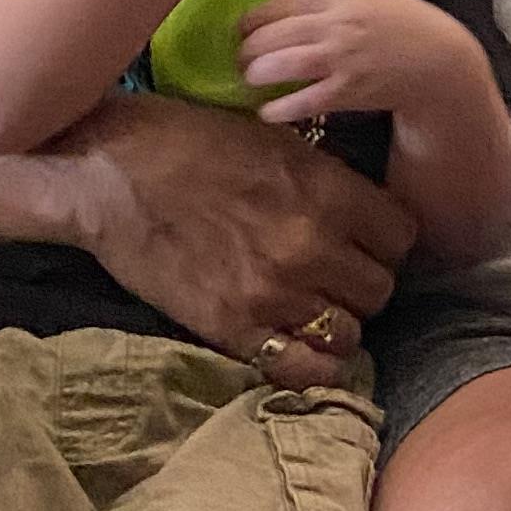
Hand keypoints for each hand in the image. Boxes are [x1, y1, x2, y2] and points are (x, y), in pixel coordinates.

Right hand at [54, 88, 411, 377]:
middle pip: (381, 290)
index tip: (366, 241)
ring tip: (314, 308)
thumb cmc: (187, 141)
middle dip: (363, 283)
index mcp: (327, 192)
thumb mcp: (274, 140)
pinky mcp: (232, 329)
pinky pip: (303, 370)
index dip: (386, 241)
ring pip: (349, 333)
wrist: (107, 172)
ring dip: (336, 323)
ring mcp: (272, 294)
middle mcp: (310, 247)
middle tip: (336, 276)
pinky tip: (302, 348)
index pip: (403, 238)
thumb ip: (326, 180)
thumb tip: (363, 208)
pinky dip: (312, 366)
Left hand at [237, 0, 484, 129]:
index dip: (253, 17)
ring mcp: (340, 59)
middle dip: (247, 48)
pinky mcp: (347, 91)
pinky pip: (302, 101)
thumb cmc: (405, 26)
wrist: (440, 63)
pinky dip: (278, 109)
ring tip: (251, 79)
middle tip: (242, 58)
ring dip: (256, 74)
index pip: (280, 3)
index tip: (243, 28)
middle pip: (271, 34)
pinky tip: (268, 112)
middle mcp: (335, 25)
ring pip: (279, 65)